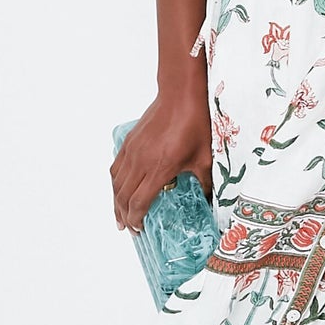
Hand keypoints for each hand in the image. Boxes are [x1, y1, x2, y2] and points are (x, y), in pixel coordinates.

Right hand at [111, 84, 213, 232]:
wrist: (180, 95)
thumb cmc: (194, 124)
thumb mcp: (204, 158)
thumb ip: (205, 183)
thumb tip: (209, 200)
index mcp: (160, 169)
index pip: (139, 202)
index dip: (136, 219)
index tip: (139, 229)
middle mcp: (141, 162)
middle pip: (123, 197)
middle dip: (124, 216)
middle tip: (129, 228)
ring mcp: (132, 151)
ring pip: (116, 183)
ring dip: (116, 202)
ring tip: (119, 215)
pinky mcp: (129, 142)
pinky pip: (116, 168)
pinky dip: (115, 183)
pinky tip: (119, 190)